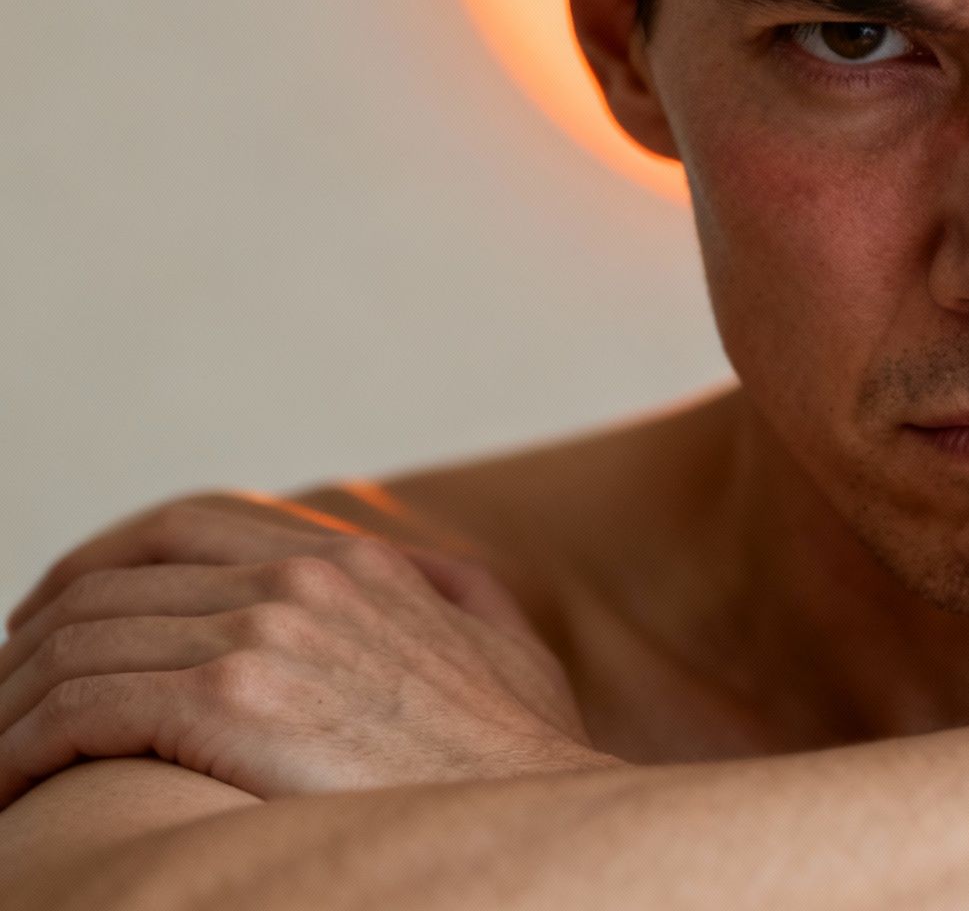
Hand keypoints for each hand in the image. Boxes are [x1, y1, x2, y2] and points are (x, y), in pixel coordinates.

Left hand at [0, 492, 616, 805]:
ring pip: (78, 645)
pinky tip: (9, 786)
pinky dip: (20, 746)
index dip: (95, 564)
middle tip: (1, 698)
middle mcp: (301, 579)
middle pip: (108, 584)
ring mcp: (266, 634)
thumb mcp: (504, 645)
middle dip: (31, 642)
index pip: (182, 524)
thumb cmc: (520, 759)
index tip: (51, 621)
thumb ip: (452, 592)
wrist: (540, 817)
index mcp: (351, 561)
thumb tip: (416, 569)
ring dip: (11, 704)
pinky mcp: (232, 702)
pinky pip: (80, 709)